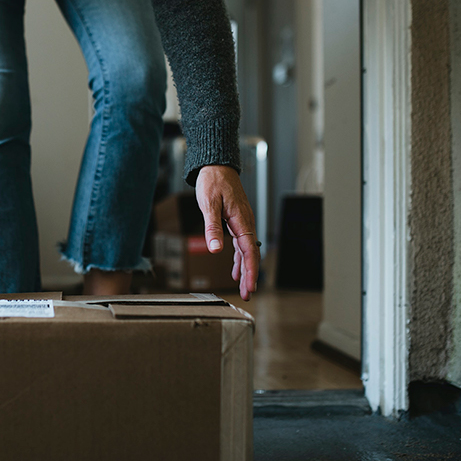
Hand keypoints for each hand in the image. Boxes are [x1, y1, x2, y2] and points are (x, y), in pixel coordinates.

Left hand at [195, 165, 259, 300]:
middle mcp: (245, 223)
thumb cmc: (213, 181)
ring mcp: (242, 222)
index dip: (251, 271)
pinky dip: (240, 258)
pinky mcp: (236, 221)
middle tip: (248, 294)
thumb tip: (215, 249)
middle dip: (250, 276)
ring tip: (244, 287)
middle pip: (251, 255)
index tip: (250, 286)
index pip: (250, 251)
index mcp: (241, 220)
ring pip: (247, 251)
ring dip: (246, 270)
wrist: (216, 166)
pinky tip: (236, 270)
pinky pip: (241, 244)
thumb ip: (212, 227)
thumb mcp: (209, 204)